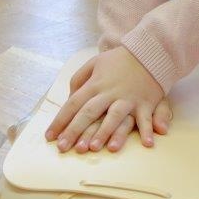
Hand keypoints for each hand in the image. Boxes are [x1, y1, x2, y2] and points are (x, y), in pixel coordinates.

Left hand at [45, 47, 170, 152]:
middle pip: (89, 113)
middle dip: (75, 131)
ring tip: (94, 148)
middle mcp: (109, 92)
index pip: (73, 104)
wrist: (148, 51)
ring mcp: (128, 98)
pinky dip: (147, 131)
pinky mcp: (145, 102)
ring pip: (114, 117)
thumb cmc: (118, 60)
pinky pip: (145, 118)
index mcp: (95, 84)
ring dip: (104, 132)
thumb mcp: (94, 63)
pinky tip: (146, 144)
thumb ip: (79, 80)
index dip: (60, 121)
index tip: (49, 137)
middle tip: (63, 148)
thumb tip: (69, 98)